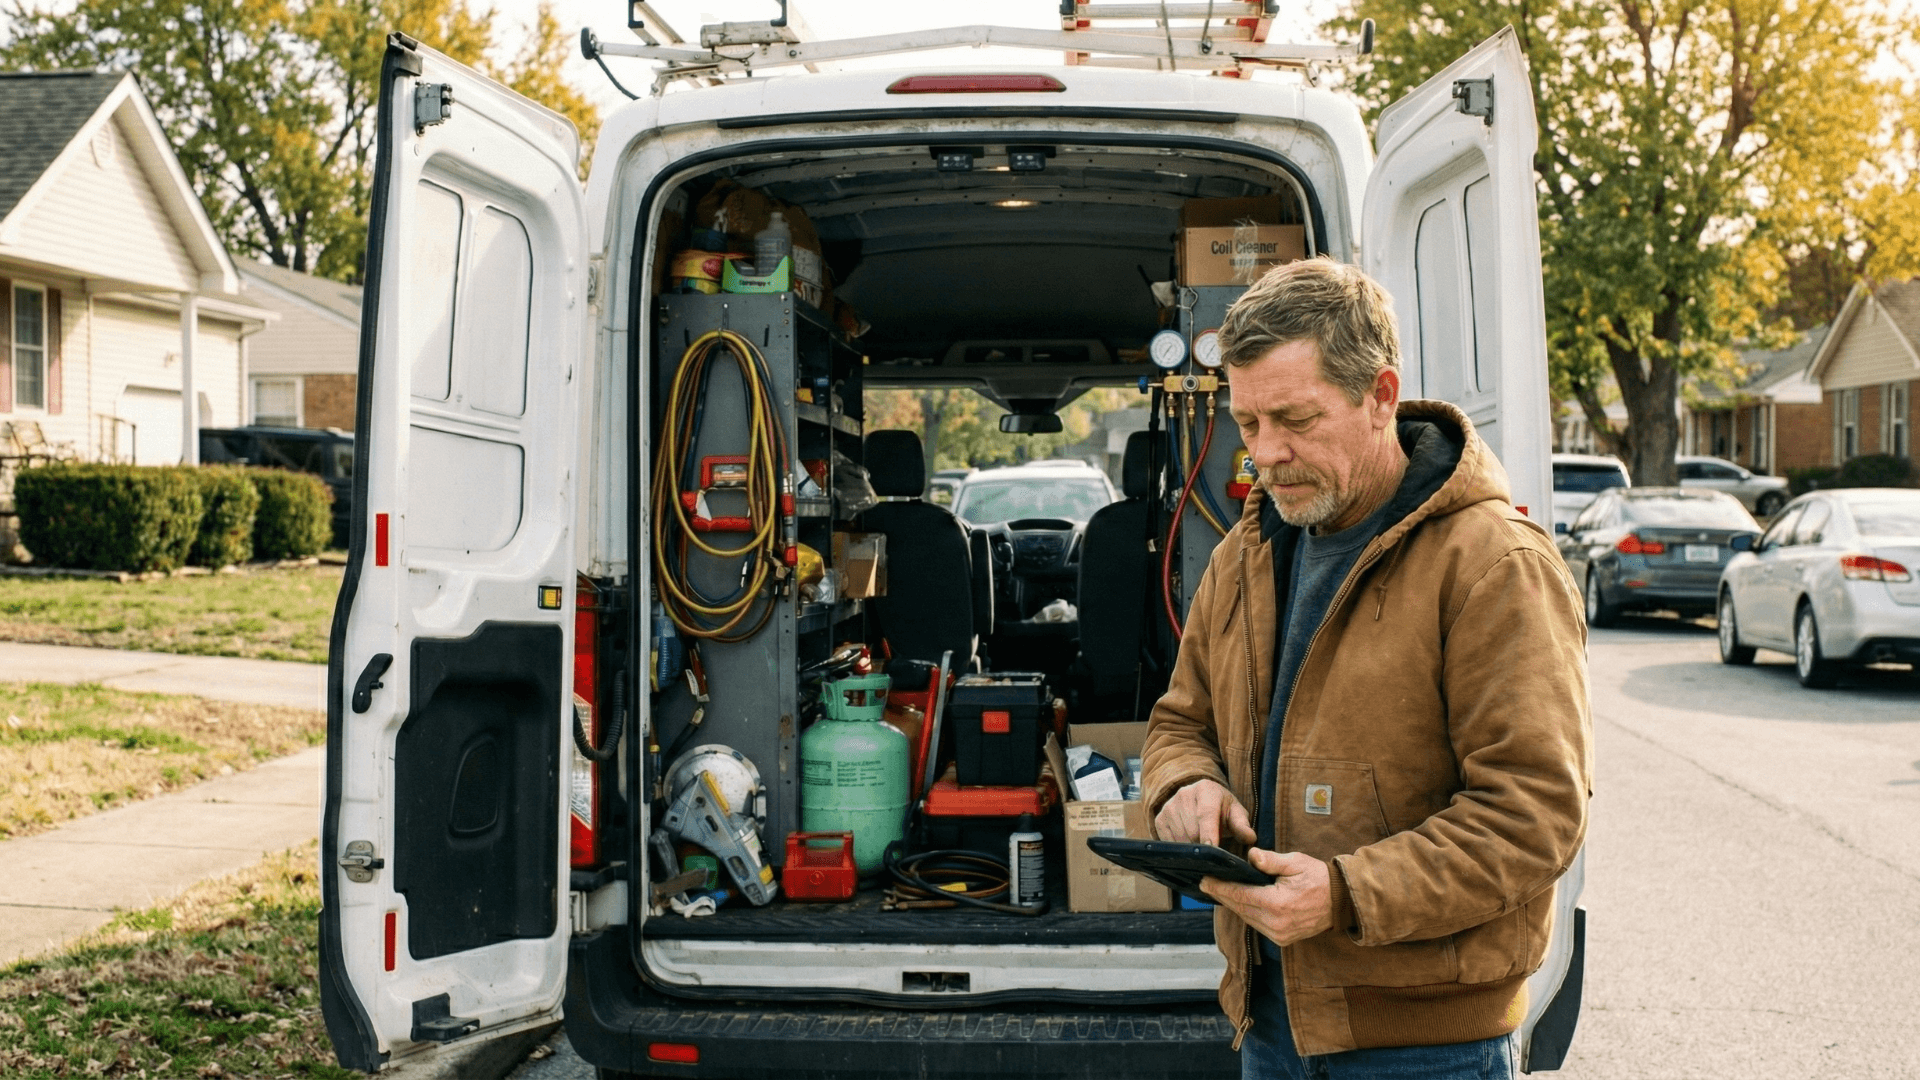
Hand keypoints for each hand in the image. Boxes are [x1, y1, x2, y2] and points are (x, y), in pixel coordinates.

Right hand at [1154, 779, 1255, 846]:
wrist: (1202, 800)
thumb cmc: (1222, 809)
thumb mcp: (1236, 814)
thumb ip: (1242, 825)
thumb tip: (1250, 838)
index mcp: (1206, 790)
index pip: (1206, 814)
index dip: (1209, 833)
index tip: (1212, 848)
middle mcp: (1184, 794)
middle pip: (1192, 830)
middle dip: (1203, 844)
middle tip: (1213, 846)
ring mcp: (1169, 805)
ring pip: (1180, 837)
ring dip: (1192, 846)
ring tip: (1201, 841)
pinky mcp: (1160, 818)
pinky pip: (1167, 841)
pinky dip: (1179, 846)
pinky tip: (1188, 841)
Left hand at [1202, 849, 1332, 947]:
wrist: (1340, 901)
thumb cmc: (1318, 878)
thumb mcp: (1296, 862)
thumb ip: (1271, 861)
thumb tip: (1251, 856)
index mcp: (1278, 904)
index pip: (1240, 895)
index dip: (1220, 888)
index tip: (1205, 881)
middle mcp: (1276, 924)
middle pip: (1240, 908)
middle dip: (1222, 895)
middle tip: (1206, 884)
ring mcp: (1279, 934)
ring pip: (1246, 918)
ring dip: (1233, 905)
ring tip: (1219, 891)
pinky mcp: (1282, 939)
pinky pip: (1257, 924)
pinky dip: (1246, 913)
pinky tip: (1239, 902)